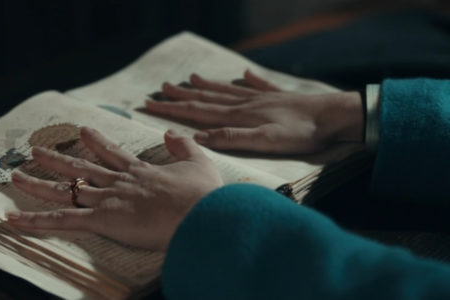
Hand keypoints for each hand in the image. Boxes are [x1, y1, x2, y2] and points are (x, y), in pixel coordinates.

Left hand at [7, 127, 222, 250]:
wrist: (202, 212)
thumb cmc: (204, 195)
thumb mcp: (199, 164)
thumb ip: (184, 146)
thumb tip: (171, 133)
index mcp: (140, 172)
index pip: (112, 154)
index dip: (97, 142)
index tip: (83, 130)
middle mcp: (118, 183)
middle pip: (80, 169)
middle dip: (56, 160)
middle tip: (36, 149)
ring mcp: (108, 200)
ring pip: (65, 191)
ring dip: (38, 184)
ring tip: (15, 176)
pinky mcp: (103, 220)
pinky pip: (62, 221)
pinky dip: (36, 221)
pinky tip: (12, 218)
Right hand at [145, 70, 363, 153]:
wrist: (334, 116)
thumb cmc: (301, 133)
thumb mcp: (264, 141)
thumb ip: (231, 138)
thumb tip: (198, 136)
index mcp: (239, 116)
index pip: (198, 112)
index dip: (173, 110)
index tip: (150, 104)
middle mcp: (245, 104)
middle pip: (207, 99)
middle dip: (182, 96)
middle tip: (161, 88)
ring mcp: (261, 98)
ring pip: (226, 91)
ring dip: (206, 86)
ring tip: (190, 78)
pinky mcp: (278, 97)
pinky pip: (258, 85)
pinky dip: (248, 80)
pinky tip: (243, 73)